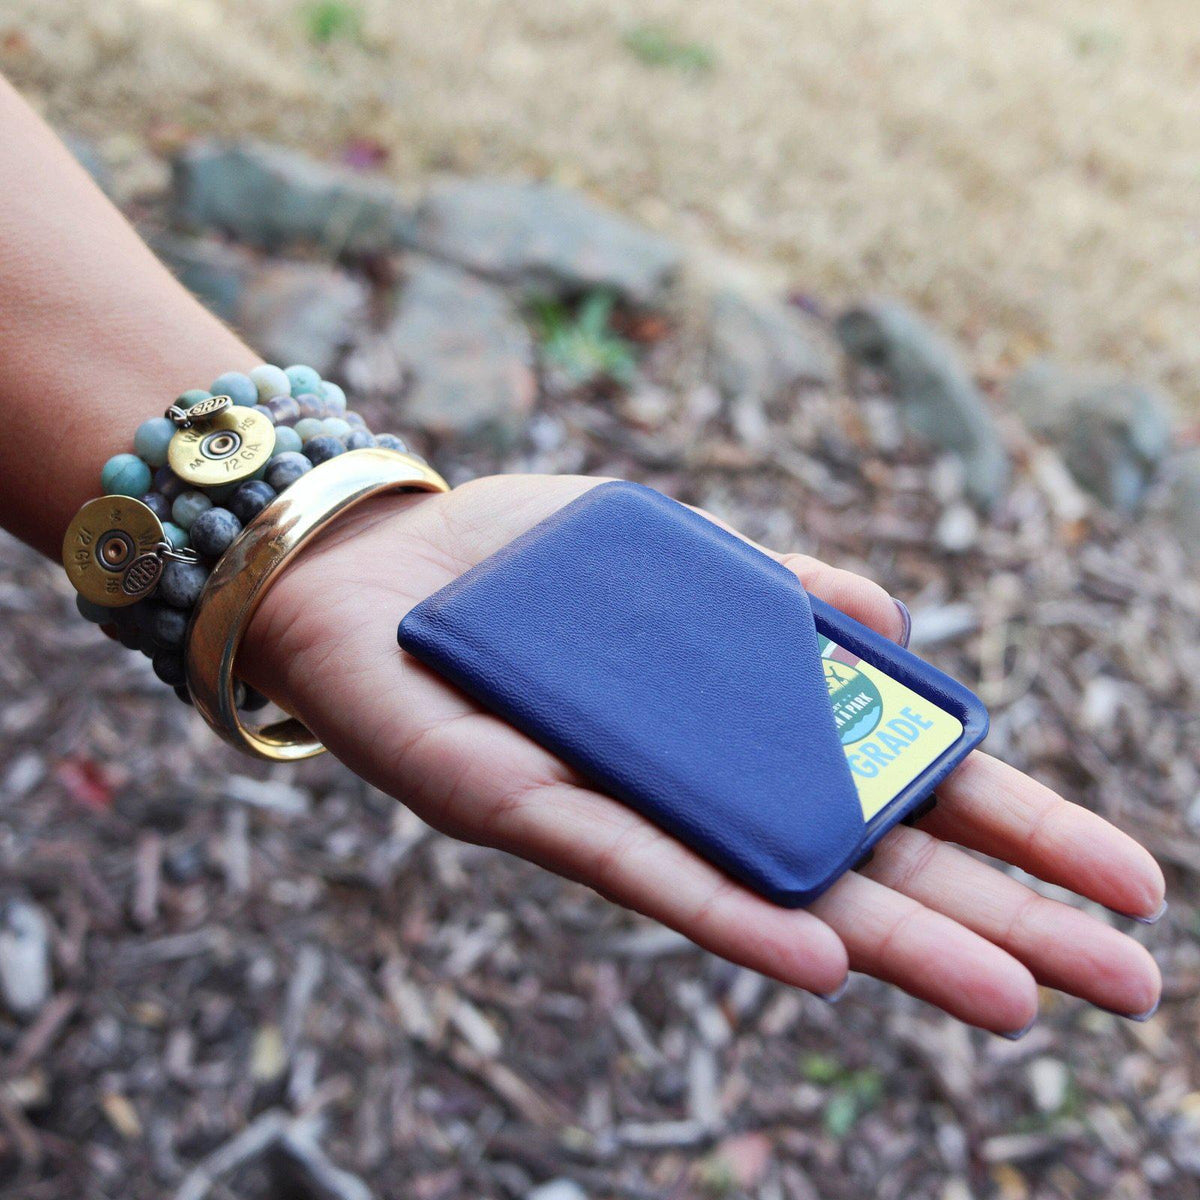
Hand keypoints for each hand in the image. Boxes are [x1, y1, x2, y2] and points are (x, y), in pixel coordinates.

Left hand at [241, 474, 1163, 1034]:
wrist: (368, 568)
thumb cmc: (524, 570)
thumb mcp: (672, 550)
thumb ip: (776, 588)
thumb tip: (893, 621)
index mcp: (744, 728)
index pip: (902, 788)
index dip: (1012, 830)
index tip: (1126, 875)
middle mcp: (696, 788)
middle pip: (867, 859)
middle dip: (998, 916)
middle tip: (1131, 981)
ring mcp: (619, 808)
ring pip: (773, 887)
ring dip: (895, 942)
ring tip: (1013, 996)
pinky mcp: (523, 808)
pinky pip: (634, 865)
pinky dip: (726, 909)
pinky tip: (816, 955)